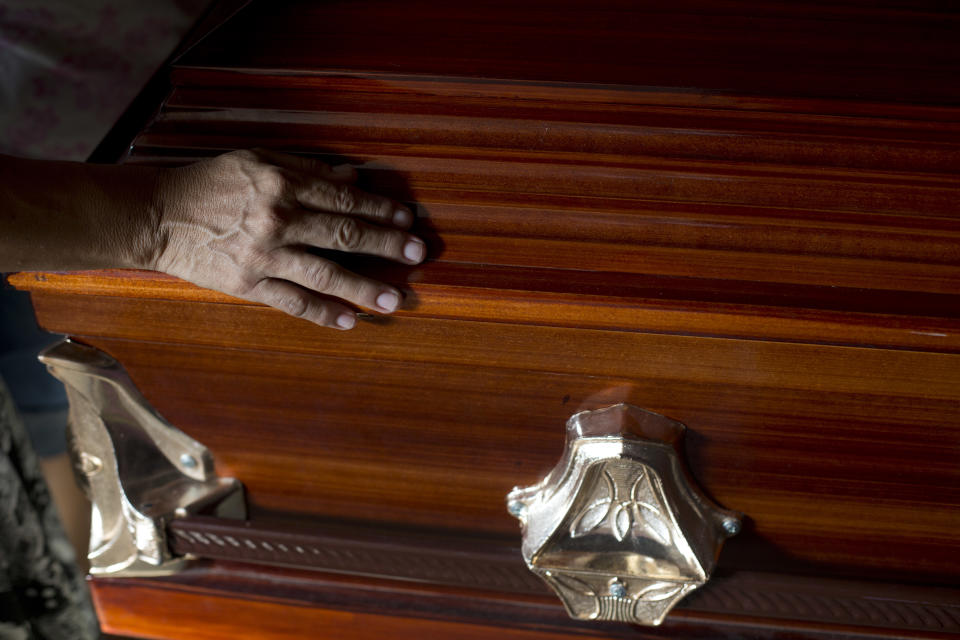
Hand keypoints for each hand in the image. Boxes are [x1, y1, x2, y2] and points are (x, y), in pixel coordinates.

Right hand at [151, 149, 424, 329]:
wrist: (156, 215)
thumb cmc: (209, 183)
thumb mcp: (256, 162)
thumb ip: (306, 170)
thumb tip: (354, 178)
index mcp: (282, 184)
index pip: (344, 199)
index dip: (379, 210)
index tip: (406, 220)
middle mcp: (278, 219)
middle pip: (344, 235)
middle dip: (386, 245)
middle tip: (417, 254)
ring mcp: (264, 256)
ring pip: (326, 274)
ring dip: (364, 288)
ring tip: (396, 299)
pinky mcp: (248, 284)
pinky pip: (294, 303)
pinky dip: (323, 314)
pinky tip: (349, 322)